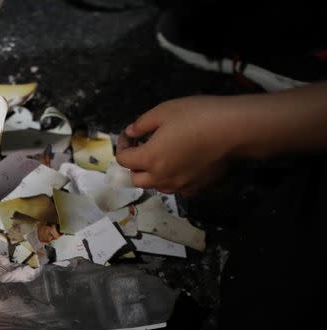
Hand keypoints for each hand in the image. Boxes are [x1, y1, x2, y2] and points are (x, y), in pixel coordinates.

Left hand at [116, 96, 236, 195]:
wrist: (235, 129)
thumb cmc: (197, 116)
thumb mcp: (163, 111)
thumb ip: (141, 124)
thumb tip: (130, 133)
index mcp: (149, 159)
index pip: (123, 160)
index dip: (123, 146)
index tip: (130, 135)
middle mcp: (162, 178)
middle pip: (136, 179)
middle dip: (135, 165)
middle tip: (143, 148)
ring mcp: (180, 185)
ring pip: (157, 186)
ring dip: (153, 174)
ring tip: (163, 157)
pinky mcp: (198, 188)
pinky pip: (178, 188)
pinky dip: (174, 179)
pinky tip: (182, 165)